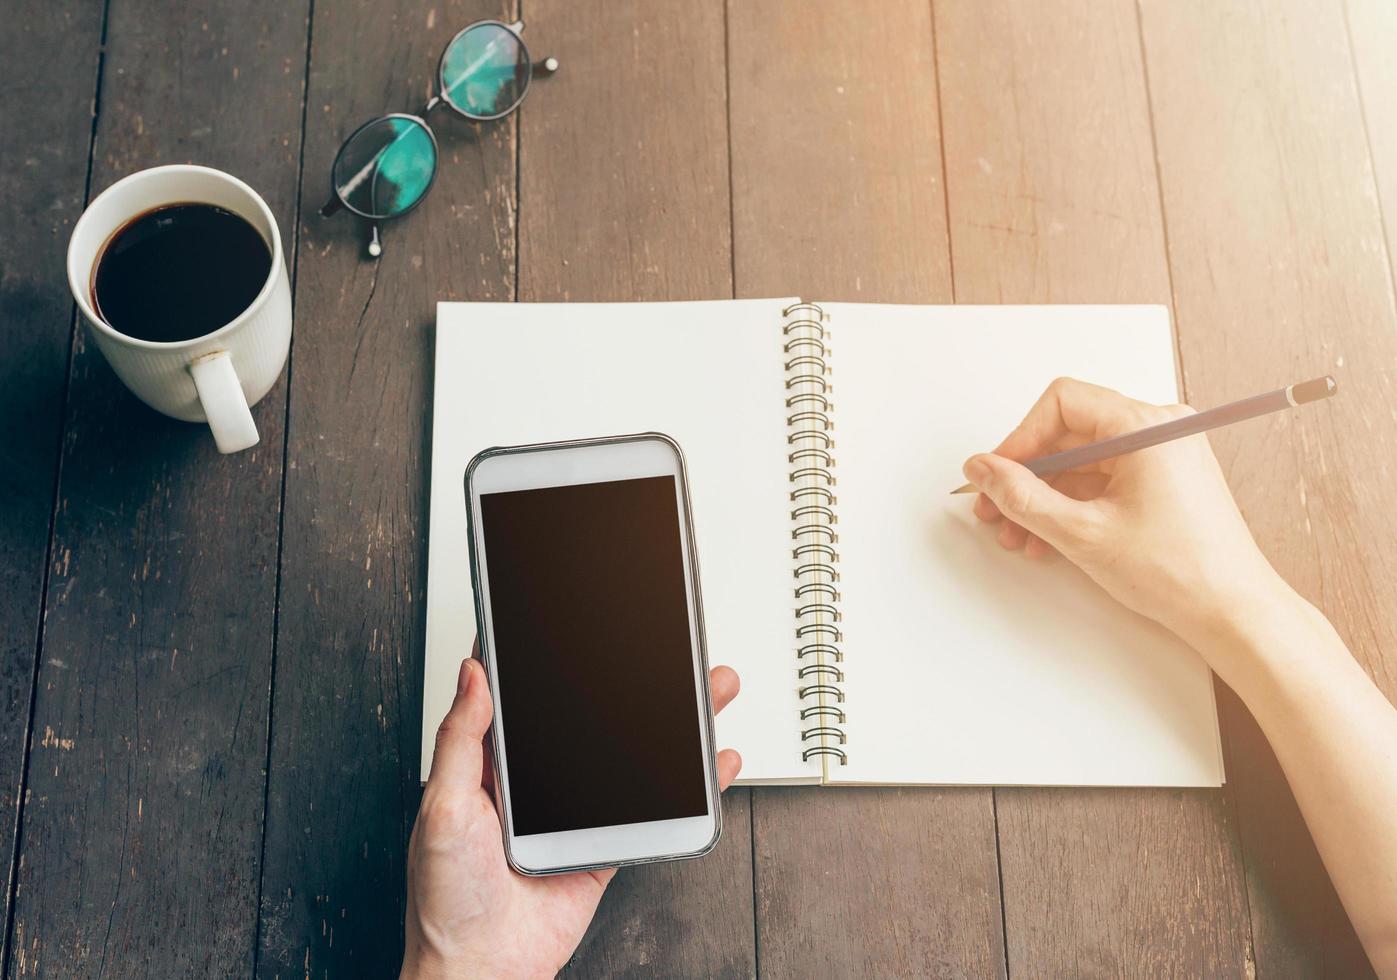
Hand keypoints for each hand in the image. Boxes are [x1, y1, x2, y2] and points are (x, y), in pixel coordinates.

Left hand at [401, 645, 741, 979]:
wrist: (482, 970)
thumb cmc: (446, 899)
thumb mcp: (443, 806)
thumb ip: (460, 739)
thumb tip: (471, 673)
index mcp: (492, 766)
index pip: (524, 697)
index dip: (549, 660)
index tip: (576, 624)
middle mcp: (536, 783)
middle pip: (594, 718)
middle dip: (633, 682)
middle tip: (663, 650)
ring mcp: (574, 813)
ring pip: (632, 755)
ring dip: (674, 723)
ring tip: (709, 689)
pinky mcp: (603, 845)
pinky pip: (653, 808)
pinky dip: (691, 787)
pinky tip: (716, 761)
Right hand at [961, 377, 1287, 648]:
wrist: (1233, 612)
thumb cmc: (1180, 571)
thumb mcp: (1081, 532)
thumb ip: (1022, 496)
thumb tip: (984, 470)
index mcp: (1146, 426)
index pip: (1062, 403)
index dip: (1020, 438)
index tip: (997, 474)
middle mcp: (1160, 429)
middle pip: (1069, 432)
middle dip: (1027, 475)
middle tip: (996, 508)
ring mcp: (1164, 454)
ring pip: (1082, 460)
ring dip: (1044, 496)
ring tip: (1020, 535)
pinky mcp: (1164, 479)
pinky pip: (1104, 479)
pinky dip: (1073, 504)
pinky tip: (1050, 537)